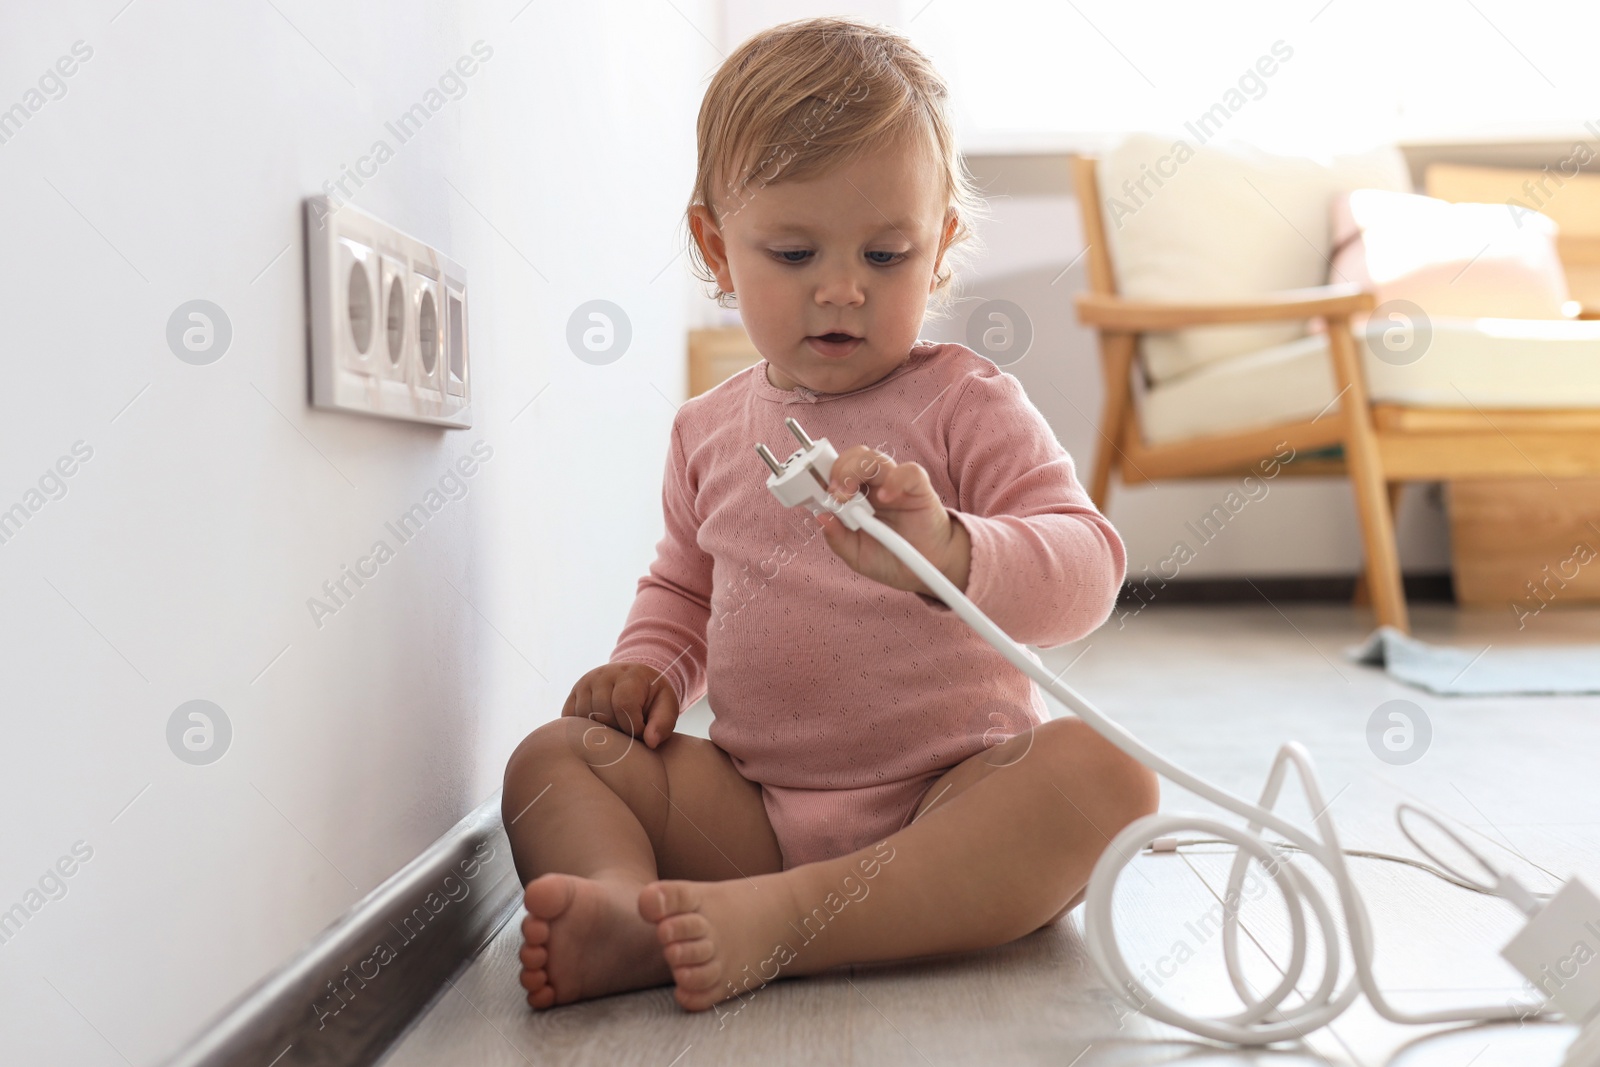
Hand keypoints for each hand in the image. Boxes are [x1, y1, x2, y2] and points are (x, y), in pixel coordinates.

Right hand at [561, 662, 680, 749]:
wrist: (635, 680)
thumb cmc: (652, 697)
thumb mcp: (667, 706)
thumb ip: (663, 724)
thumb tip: (650, 742)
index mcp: (629, 675)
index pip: (623, 705)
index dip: (633, 727)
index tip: (641, 734)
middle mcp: (603, 675)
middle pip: (602, 713)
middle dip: (617, 731)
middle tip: (628, 733)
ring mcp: (585, 683)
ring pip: (584, 717)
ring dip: (600, 731)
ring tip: (615, 730)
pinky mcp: (573, 694)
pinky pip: (570, 718)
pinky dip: (582, 729)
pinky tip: (599, 729)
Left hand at [815, 445, 970, 596]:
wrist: (928, 571)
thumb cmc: (893, 559)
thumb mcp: (857, 556)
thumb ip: (839, 539)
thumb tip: (820, 516)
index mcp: (856, 498)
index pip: (835, 472)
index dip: (820, 475)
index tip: (811, 490)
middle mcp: (874, 486)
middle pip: (852, 458)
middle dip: (836, 470)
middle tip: (832, 494)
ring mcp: (895, 484)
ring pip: (873, 457)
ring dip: (854, 471)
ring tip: (849, 495)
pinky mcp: (918, 488)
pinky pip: (908, 471)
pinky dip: (894, 480)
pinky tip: (886, 499)